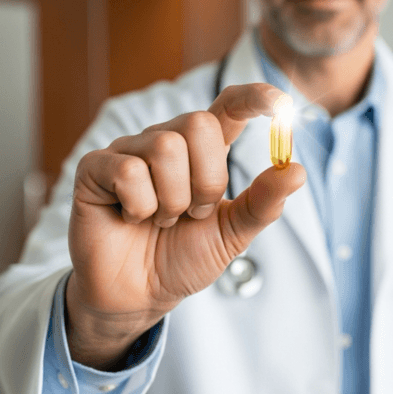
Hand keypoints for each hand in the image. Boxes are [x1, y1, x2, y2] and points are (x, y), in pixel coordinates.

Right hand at [66, 82, 305, 368]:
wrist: (139, 296)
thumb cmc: (183, 258)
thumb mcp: (232, 233)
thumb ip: (263, 202)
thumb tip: (297, 170)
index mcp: (203, 151)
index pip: (229, 106)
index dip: (254, 97)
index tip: (280, 103)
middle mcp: (166, 140)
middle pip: (198, 123)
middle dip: (205, 180)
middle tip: (193, 212)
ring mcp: (129, 151)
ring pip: (164, 148)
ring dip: (172, 199)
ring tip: (163, 220)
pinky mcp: (95, 168)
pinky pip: (128, 171)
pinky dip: (140, 206)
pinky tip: (132, 218)